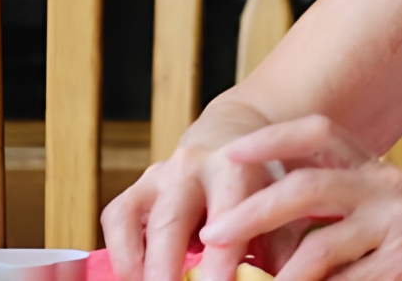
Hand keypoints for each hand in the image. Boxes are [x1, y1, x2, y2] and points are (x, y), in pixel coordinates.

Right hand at [101, 103, 300, 280]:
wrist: (233, 136)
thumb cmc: (261, 181)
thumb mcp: (282, 201)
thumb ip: (283, 243)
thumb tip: (286, 278)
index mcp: (236, 168)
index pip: (227, 215)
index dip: (221, 257)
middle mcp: (191, 166)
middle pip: (171, 219)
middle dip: (166, 266)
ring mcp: (157, 175)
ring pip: (132, 216)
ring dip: (135, 263)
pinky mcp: (136, 187)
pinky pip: (115, 218)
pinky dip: (122, 252)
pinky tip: (137, 276)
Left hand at [198, 116, 401, 280]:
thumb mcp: (394, 213)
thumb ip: (345, 212)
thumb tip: (271, 227)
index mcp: (380, 170)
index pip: (321, 132)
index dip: (273, 138)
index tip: (231, 152)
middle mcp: (389, 189)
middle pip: (307, 186)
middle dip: (253, 212)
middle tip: (216, 234)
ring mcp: (400, 230)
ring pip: (319, 250)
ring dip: (278, 274)